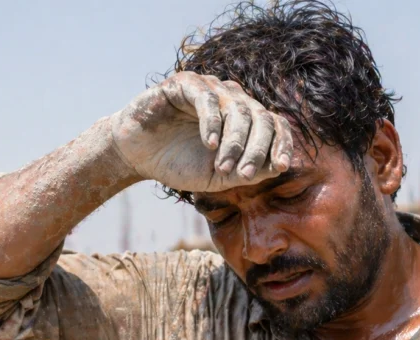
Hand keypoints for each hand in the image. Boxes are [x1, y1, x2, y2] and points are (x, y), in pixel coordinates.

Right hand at [109, 71, 293, 192]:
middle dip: (256, 150)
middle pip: (261, 117)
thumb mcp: (218, 176)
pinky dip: (212, 123)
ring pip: (238, 110)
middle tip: (245, 175)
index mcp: (245, 120)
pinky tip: (209, 144)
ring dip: (234, 142)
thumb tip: (278, 167)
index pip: (274, 125)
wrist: (137, 156)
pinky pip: (207, 99)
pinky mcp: (185, 83)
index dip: (282, 144)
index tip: (282, 167)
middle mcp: (232, 99)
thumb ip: (247, 172)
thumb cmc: (179, 164)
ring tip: (222, 167)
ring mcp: (210, 89)